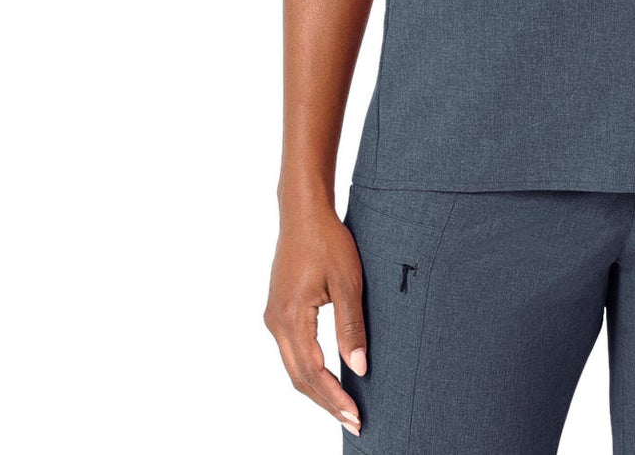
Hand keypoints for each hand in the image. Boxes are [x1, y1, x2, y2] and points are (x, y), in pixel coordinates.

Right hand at [264, 200, 368, 438]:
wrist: (303, 212)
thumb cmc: (328, 240)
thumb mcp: (347, 281)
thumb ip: (351, 326)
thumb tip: (359, 368)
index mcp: (291, 317)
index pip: (313, 372)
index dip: (334, 398)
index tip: (355, 416)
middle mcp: (276, 322)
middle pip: (299, 377)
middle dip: (326, 402)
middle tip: (354, 422)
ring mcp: (274, 317)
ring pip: (293, 367)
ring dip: (317, 389)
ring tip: (343, 407)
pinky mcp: (278, 310)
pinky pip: (292, 351)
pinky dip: (309, 371)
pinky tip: (327, 377)